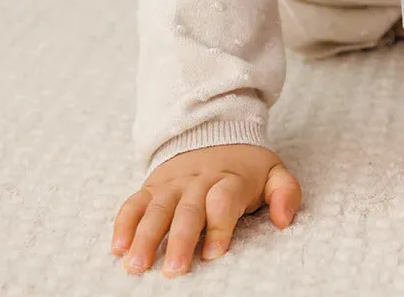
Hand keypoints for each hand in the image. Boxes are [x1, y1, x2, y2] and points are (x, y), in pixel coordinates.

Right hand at [111, 143, 300, 276]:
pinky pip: (134, 203)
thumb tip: (284, 220)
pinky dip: (123, 223)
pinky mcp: (152, 187)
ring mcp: (173, 184)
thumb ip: (286, 192)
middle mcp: (199, 181)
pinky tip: (117, 247)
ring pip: (157, 209)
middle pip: (188, 210)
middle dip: (180, 240)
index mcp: (230, 179)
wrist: (214, 131)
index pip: (224, 200)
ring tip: (137, 265)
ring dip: (146, 237)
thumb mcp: (273, 172)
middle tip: (175, 270)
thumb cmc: (245, 168)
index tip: (214, 253)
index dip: (219, 225)